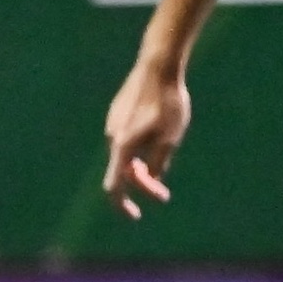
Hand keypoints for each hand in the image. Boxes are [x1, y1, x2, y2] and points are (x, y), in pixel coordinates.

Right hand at [101, 58, 188, 219]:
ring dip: (142, 163)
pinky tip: (158, 129)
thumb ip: (157, 164)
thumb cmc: (168, 103)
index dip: (122, 205)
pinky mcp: (118, 112)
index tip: (134, 216)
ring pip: (126, 154)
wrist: (158, 65)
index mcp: (123, 146)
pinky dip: (139, 147)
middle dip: (142, 183)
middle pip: (123, 171)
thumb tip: (150, 179)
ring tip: (168, 149)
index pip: (114, 186)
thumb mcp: (170, 139)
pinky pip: (126, 138)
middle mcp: (112, 137)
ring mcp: (113, 123)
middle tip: (163, 193)